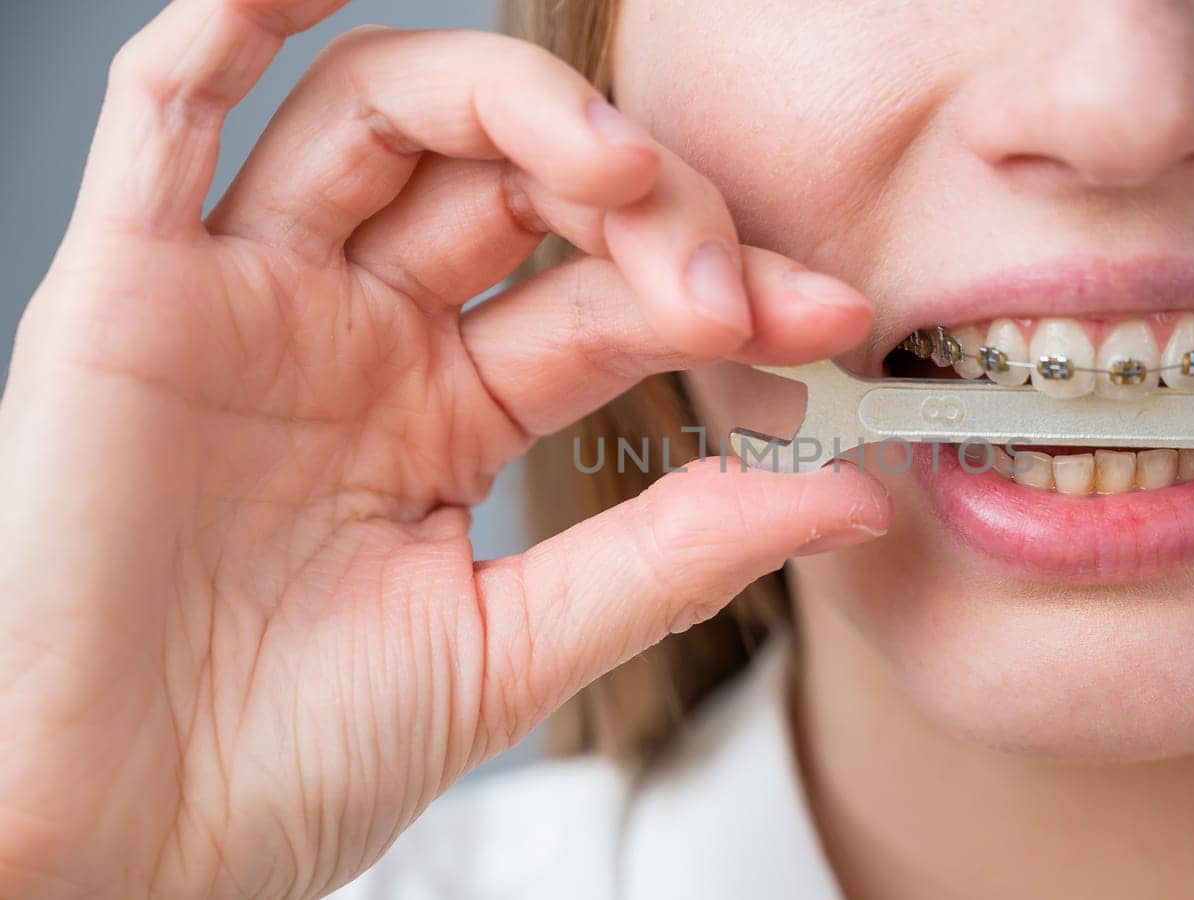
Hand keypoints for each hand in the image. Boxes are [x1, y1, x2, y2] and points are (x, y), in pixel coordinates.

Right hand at [0, 2, 888, 896]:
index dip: (721, 289)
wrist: (119, 841)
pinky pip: (166, 110)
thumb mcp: (514, 650)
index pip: (606, 301)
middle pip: (516, 186)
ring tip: (616, 168)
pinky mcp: (126, 290)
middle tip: (725, 284)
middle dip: (643, 208)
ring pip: (381, 118)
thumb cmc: (292, 759)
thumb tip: (848, 495)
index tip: (830, 319)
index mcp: (446, 409)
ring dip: (514, 107)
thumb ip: (672, 556)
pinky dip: (233, 24)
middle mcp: (355, 332)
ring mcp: (248, 299)